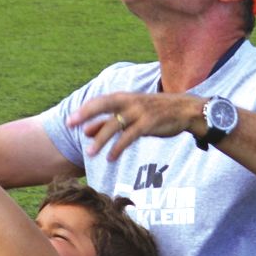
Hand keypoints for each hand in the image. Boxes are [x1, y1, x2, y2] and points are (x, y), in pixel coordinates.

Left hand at [68, 92, 201, 159]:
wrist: (185, 109)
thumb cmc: (156, 112)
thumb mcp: (130, 114)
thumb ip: (108, 122)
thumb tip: (86, 132)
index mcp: (124, 97)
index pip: (99, 102)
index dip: (84, 111)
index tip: (69, 122)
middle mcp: (130, 101)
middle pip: (103, 106)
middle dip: (86, 114)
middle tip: (70, 124)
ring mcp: (139, 112)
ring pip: (115, 125)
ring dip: (101, 139)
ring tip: (90, 152)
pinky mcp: (149, 123)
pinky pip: (129, 136)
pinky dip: (118, 147)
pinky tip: (110, 157)